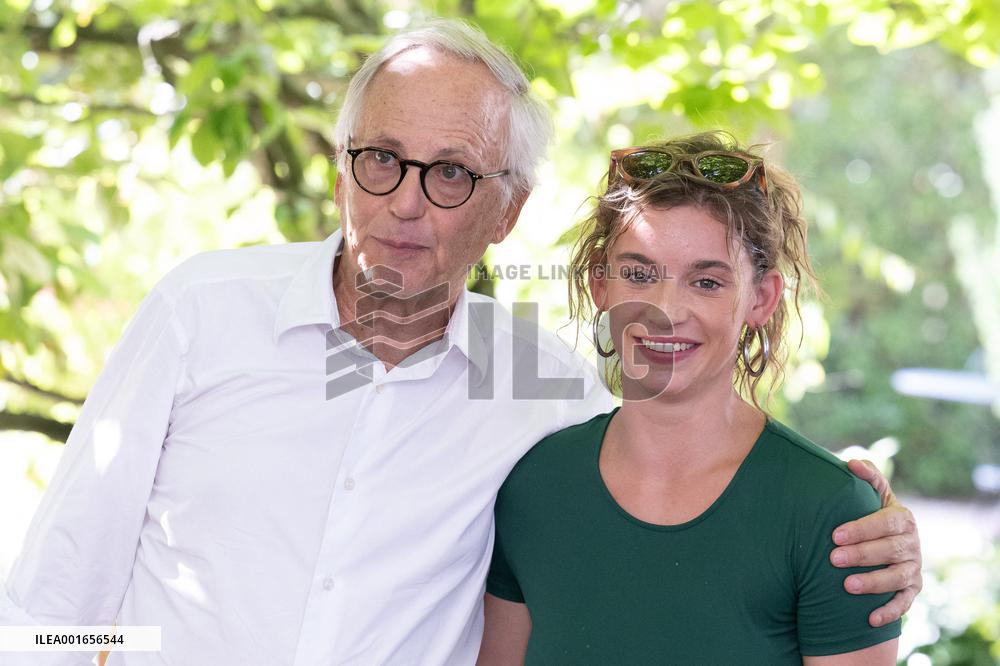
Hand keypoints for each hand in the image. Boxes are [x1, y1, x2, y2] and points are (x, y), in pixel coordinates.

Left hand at [830, 459, 921, 627]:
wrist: (887, 538)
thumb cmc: (870, 511)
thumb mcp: (872, 492)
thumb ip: (866, 476)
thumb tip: (851, 463)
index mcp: (903, 518)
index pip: (886, 523)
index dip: (862, 529)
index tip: (835, 534)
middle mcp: (912, 544)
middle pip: (890, 550)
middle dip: (861, 555)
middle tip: (833, 559)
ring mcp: (914, 568)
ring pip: (898, 577)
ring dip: (874, 583)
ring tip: (847, 585)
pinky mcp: (912, 590)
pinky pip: (904, 603)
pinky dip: (890, 611)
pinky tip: (870, 619)